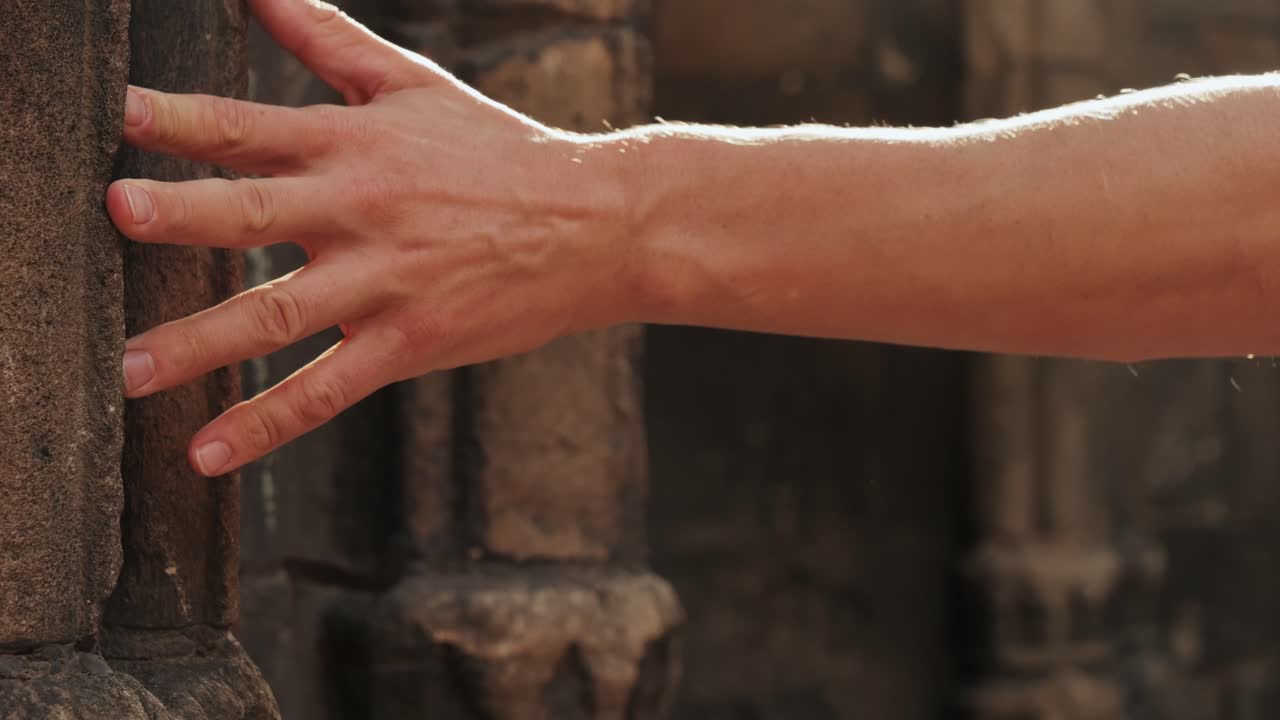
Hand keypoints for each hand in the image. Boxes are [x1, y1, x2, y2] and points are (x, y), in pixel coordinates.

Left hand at [108, 0, 639, 476]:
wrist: (595, 223)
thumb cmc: (500, 152)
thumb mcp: (414, 83)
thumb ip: (328, 37)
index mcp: (356, 143)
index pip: (254, 127)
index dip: (184, 118)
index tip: (122, 115)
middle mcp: (362, 211)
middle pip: (256, 212)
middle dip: (182, 214)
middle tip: (119, 214)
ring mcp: (385, 282)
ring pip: (277, 315)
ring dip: (199, 343)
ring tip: (128, 370)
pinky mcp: (410, 343)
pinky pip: (325, 389)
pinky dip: (266, 422)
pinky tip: (208, 450)